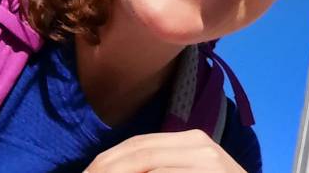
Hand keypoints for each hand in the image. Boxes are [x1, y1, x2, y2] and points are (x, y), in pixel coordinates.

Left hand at [83, 130, 245, 172]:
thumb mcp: (188, 171)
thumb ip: (160, 166)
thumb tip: (108, 167)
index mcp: (190, 140)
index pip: (137, 145)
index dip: (106, 161)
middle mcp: (198, 144)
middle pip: (137, 152)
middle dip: (103, 169)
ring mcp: (205, 161)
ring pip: (146, 164)